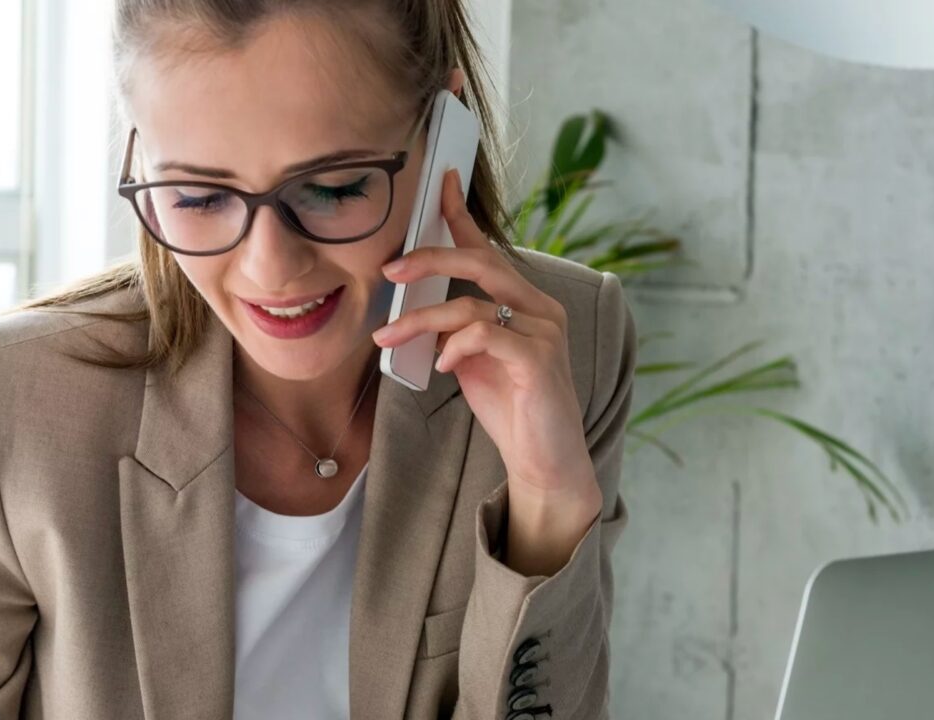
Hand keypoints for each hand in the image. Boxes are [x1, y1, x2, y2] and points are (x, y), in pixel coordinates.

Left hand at [371, 169, 601, 509]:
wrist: (544, 462)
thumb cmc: (511, 410)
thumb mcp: (472, 362)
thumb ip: (455, 331)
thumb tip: (418, 313)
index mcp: (526, 303)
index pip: (489, 250)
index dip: (462, 216)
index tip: (440, 182)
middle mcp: (541, 309)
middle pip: (482, 262)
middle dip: (431, 258)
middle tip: (390, 269)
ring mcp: (545, 332)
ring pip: (471, 305)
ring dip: (421, 319)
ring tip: (388, 336)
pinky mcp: (539, 360)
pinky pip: (485, 336)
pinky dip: (454, 347)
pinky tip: (441, 368)